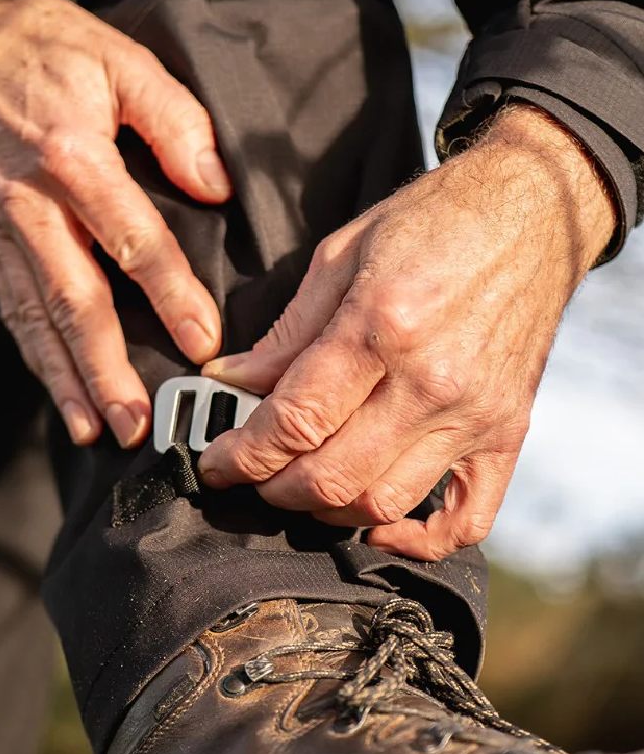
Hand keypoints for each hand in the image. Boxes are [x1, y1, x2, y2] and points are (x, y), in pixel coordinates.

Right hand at [0, 0, 230, 448]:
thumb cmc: (55, 54)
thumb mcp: (123, 60)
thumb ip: (174, 120)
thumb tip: (214, 186)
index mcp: (71, 158)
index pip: (131, 240)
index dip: (170, 295)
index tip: (202, 344)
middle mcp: (31, 209)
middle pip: (74, 301)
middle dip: (105, 370)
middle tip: (136, 424)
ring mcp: (3, 235)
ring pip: (37, 322)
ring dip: (66, 383)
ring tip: (94, 433)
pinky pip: (14, 314)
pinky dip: (38, 363)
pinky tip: (62, 402)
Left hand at [197, 104, 615, 559]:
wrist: (539, 210)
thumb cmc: (435, 221)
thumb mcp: (342, 254)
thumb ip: (284, 334)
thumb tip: (226, 383)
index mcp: (382, 325)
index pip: (293, 422)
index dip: (240, 456)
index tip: (214, 464)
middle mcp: (431, 381)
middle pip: (330, 477)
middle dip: (271, 488)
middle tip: (252, 475)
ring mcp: (474, 415)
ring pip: (382, 504)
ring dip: (326, 512)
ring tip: (302, 486)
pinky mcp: (507, 434)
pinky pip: (465, 522)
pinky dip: (416, 543)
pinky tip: (379, 528)